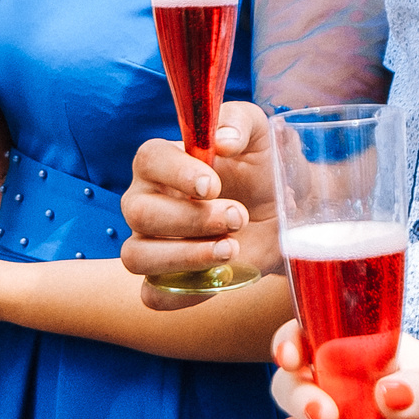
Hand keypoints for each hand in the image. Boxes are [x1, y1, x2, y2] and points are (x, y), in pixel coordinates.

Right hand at [120, 101, 280, 310]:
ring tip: (231, 249)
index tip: (213, 185)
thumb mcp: (259, 135)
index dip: (177, 173)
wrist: (281, 215)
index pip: (149, 160)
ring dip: (185, 256)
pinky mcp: (165, 280)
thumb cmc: (261, 169)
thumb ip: (239, 123)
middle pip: (141, 213)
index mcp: (161, 162)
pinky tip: (219, 278)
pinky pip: (152, 295)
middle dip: (193, 219)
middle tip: (238, 217)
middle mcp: (146, 202)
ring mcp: (150, 243)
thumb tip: (223, 141)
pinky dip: (182, 293)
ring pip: (136, 256)